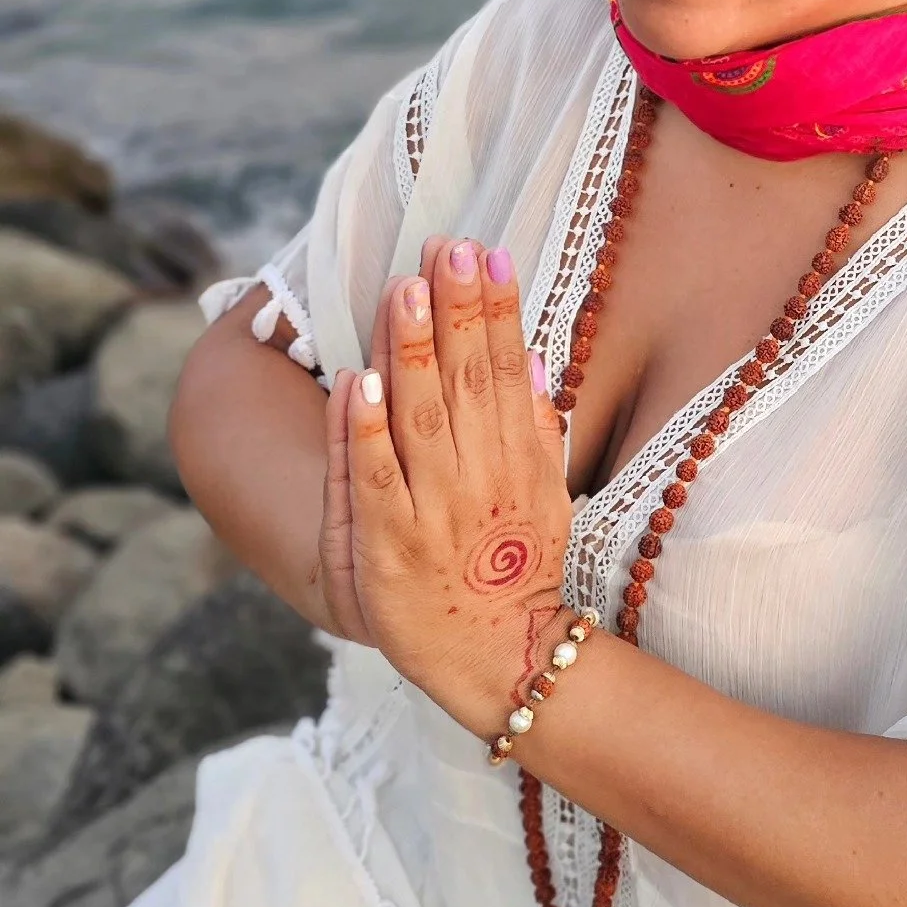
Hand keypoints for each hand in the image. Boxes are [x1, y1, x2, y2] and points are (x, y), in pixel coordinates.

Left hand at [322, 235, 572, 729]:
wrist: (499, 657)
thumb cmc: (519, 570)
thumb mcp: (547, 495)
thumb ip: (538, 427)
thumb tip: (536, 358)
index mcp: (519, 460)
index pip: (508, 371)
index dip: (498, 311)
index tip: (488, 256)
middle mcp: (480, 477)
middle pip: (467, 381)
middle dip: (456, 311)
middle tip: (447, 249)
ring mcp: (433, 509)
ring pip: (420, 417)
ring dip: (412, 352)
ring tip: (402, 291)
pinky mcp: (388, 543)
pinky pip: (375, 479)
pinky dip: (366, 432)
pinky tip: (358, 383)